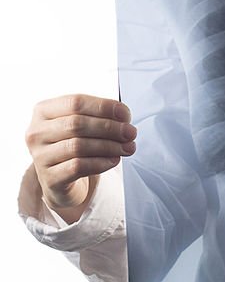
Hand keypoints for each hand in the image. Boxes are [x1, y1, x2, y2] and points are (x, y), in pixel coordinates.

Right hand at [25, 94, 135, 221]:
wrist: (61, 179)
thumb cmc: (74, 143)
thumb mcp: (83, 124)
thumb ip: (100, 116)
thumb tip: (124, 117)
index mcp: (44, 111)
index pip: (76, 102)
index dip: (104, 107)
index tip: (126, 115)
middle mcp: (36, 132)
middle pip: (77, 124)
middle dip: (110, 127)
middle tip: (131, 133)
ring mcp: (40, 156)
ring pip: (78, 146)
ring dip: (109, 146)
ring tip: (128, 147)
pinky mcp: (49, 178)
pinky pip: (78, 167)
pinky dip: (101, 162)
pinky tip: (114, 160)